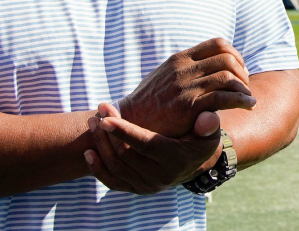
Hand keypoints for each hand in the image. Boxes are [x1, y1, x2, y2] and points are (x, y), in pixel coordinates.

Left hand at [84, 102, 222, 194]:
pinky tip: (89, 151)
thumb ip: (208, 123)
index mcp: (176, 160)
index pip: (146, 145)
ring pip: (115, 166)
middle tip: (100, 109)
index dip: (125, 131)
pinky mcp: (135, 189)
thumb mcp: (209, 132)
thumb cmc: (200, 139)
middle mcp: (159, 177)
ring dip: (100, 144)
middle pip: (125, 154)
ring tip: (93, 122)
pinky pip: (112, 181)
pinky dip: (97, 168)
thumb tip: (208, 118)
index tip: (107, 117)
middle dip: (108, 131)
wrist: (194, 163)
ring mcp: (146, 185)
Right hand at [117, 38, 255, 138]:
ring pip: (228, 77)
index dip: (236, 55)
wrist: (129, 123)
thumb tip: (207, 65)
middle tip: (245, 87)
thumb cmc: (150, 103)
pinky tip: (248, 106)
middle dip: (243, 72)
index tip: (239, 70)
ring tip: (248, 99)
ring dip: (244, 88)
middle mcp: (183, 69)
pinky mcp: (188, 107)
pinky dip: (241, 101)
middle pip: (227, 59)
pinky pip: (223, 98)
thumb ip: (185, 69)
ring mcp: (185, 87)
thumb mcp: (165, 76)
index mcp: (180, 59)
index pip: (218, 44)